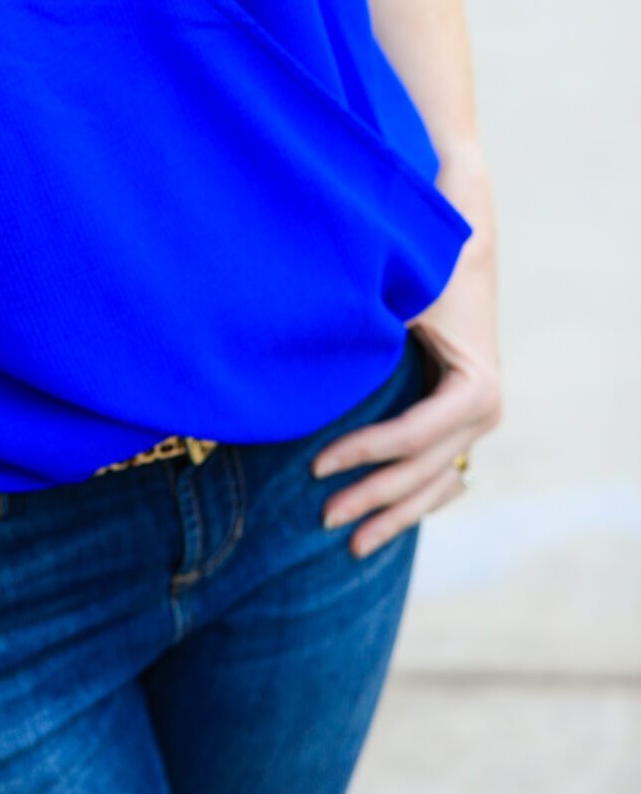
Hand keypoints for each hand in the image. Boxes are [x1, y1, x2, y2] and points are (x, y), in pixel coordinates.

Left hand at [313, 229, 500, 557]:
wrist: (463, 248)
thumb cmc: (427, 270)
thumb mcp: (402, 298)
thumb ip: (368, 328)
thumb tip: (309, 355)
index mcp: (476, 388)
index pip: (413, 437)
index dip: (364, 454)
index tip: (315, 465)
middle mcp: (484, 412)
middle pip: (423, 471)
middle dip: (373, 498)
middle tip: (322, 518)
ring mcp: (477, 422)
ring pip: (436, 485)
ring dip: (395, 514)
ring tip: (352, 545)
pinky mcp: (462, 422)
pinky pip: (442, 475)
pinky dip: (414, 500)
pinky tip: (384, 524)